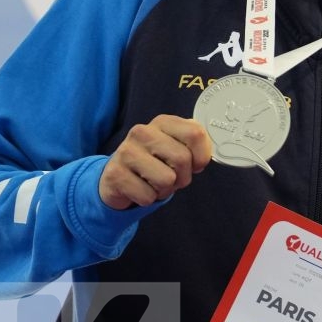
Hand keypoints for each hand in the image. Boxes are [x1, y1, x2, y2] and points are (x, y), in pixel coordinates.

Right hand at [97, 115, 213, 208]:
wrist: (118, 177)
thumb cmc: (155, 162)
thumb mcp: (176, 147)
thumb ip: (194, 144)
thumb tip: (206, 154)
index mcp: (163, 122)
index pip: (195, 134)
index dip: (202, 156)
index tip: (196, 164)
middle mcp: (142, 132)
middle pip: (182, 158)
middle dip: (183, 177)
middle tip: (172, 178)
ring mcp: (126, 152)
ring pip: (166, 179)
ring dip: (165, 190)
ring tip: (154, 183)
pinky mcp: (114, 174)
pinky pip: (147, 196)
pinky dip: (148, 198)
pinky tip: (139, 188)